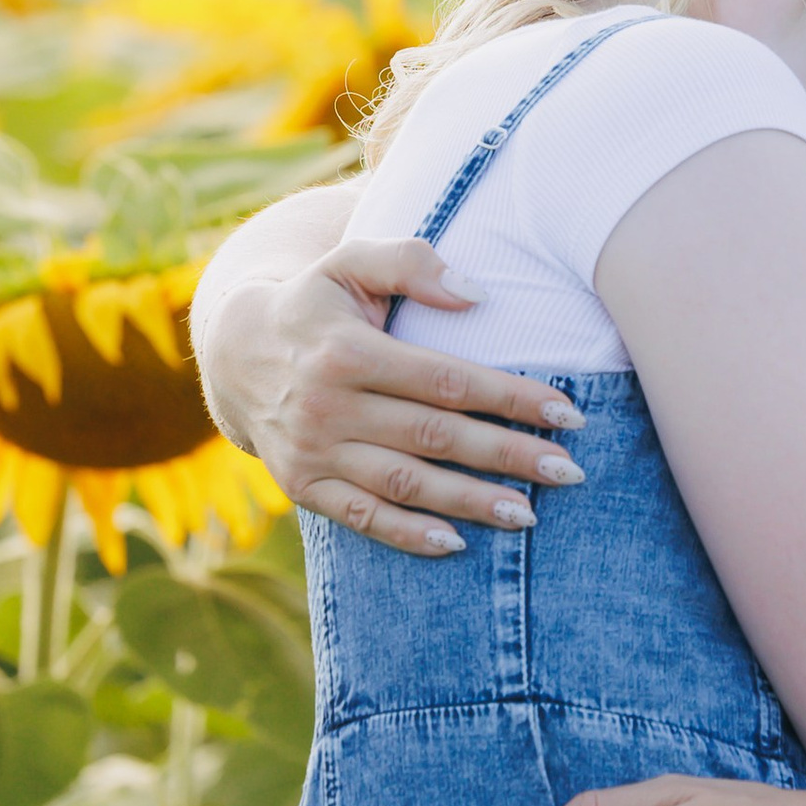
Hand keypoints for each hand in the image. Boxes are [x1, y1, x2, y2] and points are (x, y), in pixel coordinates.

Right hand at [198, 246, 588, 553]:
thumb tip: (478, 295)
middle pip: (436, 437)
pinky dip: (408, 534)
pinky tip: (456, 543)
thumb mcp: (351, 262)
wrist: (235, 349)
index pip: (448, 381)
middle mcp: (327, 406)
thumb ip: (411, 263)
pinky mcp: (301, 486)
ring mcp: (312, 452)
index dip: (513, 399)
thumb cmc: (316, 302)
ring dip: (470, 503)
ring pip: (404, 484)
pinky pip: (361, 517)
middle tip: (569, 472)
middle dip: (509, 456)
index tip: (569, 413)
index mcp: (347, 351)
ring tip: (530, 516)